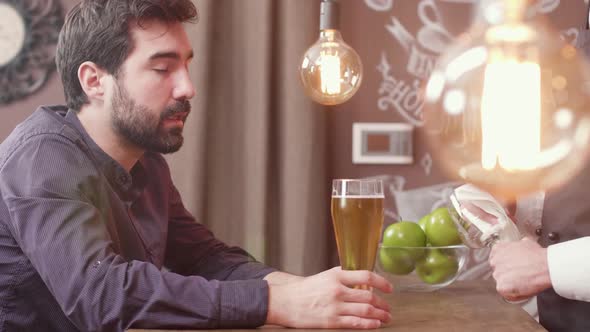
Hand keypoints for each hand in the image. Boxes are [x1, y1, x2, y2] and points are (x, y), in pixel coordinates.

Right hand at [266, 267, 392, 328]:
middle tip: (388, 307)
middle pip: (369, 296)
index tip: (389, 287)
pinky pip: (356, 323)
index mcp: (337, 275)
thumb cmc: (305, 289)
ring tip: (385, 317)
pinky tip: (375, 324)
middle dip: (383, 303)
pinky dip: (369, 324)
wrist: (286, 301)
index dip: (382, 282)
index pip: (366, 276)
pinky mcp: (332, 321)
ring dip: (380, 314)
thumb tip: (361, 276)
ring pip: (366, 310)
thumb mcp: (324, 275)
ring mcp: (335, 306)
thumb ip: (342, 274)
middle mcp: (337, 290)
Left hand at [489, 237, 551, 300]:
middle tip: (520, 276)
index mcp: (498, 250)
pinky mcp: (502, 286)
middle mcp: (494, 262)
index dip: (506, 265)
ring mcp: (497, 274)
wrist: (546, 266)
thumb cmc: (538, 256)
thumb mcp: (526, 243)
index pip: (496, 259)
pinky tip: (522, 289)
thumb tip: (520, 246)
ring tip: (523, 283)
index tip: (513, 268)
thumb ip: (517, 246)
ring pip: (501, 282)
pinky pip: (505, 293)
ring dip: (511, 284)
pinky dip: (514, 294)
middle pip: (498, 271)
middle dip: (508, 275)